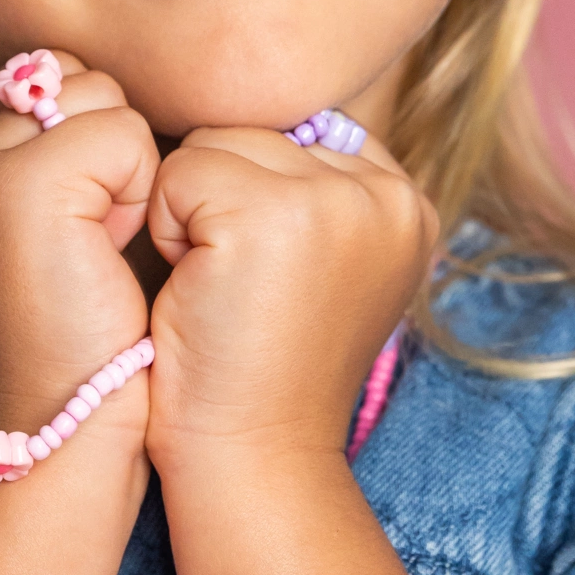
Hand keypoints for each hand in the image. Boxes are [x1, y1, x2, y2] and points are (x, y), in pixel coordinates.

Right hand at [0, 56, 160, 437]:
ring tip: (99, 245)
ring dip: (125, 166)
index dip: (81, 138)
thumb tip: (88, 87)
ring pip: (97, 96)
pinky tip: (111, 251)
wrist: (65, 425)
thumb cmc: (76, 335)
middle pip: (65, 76)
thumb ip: (43, 155)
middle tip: (90, 240)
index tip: (77, 225)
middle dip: (102, 147)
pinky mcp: (22, 186)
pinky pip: (122, 133)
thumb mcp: (37, 234)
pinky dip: (138, 190)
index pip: (33, 79)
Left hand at [143, 128, 437, 468]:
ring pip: (214, 144)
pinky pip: (179, 174)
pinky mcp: (272, 216)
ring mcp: (336, 201)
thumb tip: (269, 120)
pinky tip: (197, 290)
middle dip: (223, 202)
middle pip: (255, 132)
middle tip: (240, 291)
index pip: (295, 135)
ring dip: (191, 212)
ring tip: (220, 287)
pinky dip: (167, 231)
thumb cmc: (263, 364)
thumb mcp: (323, 266)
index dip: (252, 200)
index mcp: (407, 204)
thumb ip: (316, 191)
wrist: (252, 455)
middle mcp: (388, 193)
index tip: (265, 281)